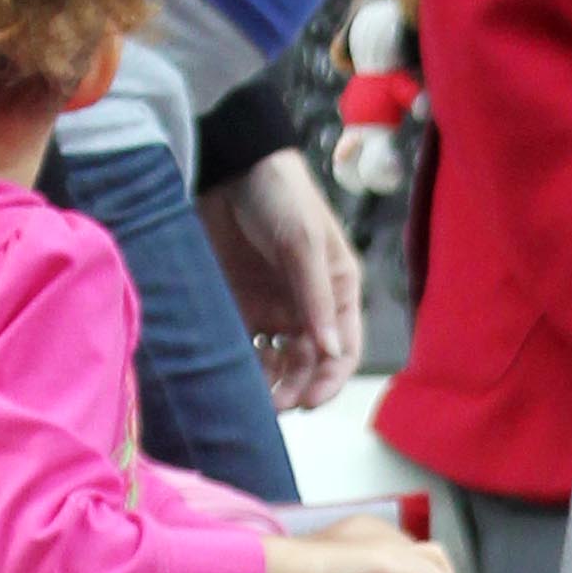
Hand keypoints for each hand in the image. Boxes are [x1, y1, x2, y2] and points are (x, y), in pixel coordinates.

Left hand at [200, 149, 363, 409]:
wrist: (228, 165)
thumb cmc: (280, 195)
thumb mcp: (303, 243)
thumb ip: (315, 298)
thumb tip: (332, 352)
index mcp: (338, 291)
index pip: (343, 349)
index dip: (329, 380)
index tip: (308, 403)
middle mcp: (307, 305)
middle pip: (308, 363)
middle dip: (294, 388)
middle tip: (271, 407)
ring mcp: (271, 306)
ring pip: (275, 361)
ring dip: (267, 383)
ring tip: (248, 400)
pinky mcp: (237, 303)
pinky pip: (242, 345)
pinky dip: (239, 364)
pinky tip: (229, 376)